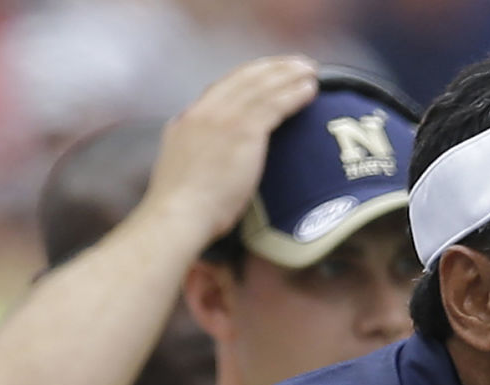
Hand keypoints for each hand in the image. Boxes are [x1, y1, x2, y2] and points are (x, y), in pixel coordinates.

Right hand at [140, 56, 321, 245]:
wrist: (178, 216)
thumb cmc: (182, 211)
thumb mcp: (183, 172)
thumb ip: (198, 156)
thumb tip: (211, 161)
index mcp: (188, 120)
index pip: (222, 88)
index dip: (248, 77)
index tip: (266, 73)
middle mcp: (205, 112)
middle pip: (244, 79)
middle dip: (272, 68)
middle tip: (295, 63)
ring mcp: (223, 118)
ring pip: (263, 87)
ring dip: (289, 75)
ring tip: (311, 70)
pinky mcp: (243, 130)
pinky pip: (276, 104)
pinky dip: (295, 94)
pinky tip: (311, 90)